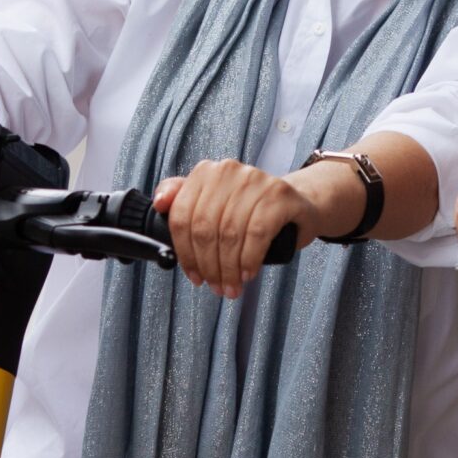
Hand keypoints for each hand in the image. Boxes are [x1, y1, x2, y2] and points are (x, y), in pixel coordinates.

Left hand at [153, 159, 316, 299]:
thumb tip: (159, 203)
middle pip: (204, 228)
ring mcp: (256, 180)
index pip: (182, 216)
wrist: (297, 205)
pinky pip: (256, 234)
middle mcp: (229, 171)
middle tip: (215, 286)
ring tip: (232, 286)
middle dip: (208, 265)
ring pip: (229, 234)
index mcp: (207, 172)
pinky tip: (248, 273)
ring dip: (229, 269)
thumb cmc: (252, 210)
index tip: (192, 275)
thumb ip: (183, 201)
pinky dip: (249, 260)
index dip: (184, 253)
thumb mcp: (215, 204)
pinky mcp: (279, 195)